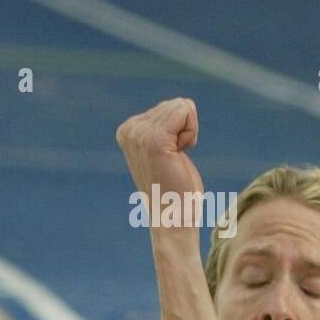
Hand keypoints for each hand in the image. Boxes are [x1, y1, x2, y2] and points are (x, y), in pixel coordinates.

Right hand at [116, 98, 205, 241]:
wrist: (173, 218)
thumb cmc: (178, 190)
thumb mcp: (168, 149)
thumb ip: (168, 126)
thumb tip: (183, 101)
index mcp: (128, 129)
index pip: (172, 106)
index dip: (182, 132)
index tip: (170, 157)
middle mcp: (129, 128)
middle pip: (178, 105)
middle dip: (186, 131)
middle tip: (174, 160)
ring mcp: (140, 134)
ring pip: (183, 108)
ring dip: (189, 135)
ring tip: (174, 160)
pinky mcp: (154, 140)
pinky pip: (186, 113)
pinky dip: (191, 134)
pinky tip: (178, 156)